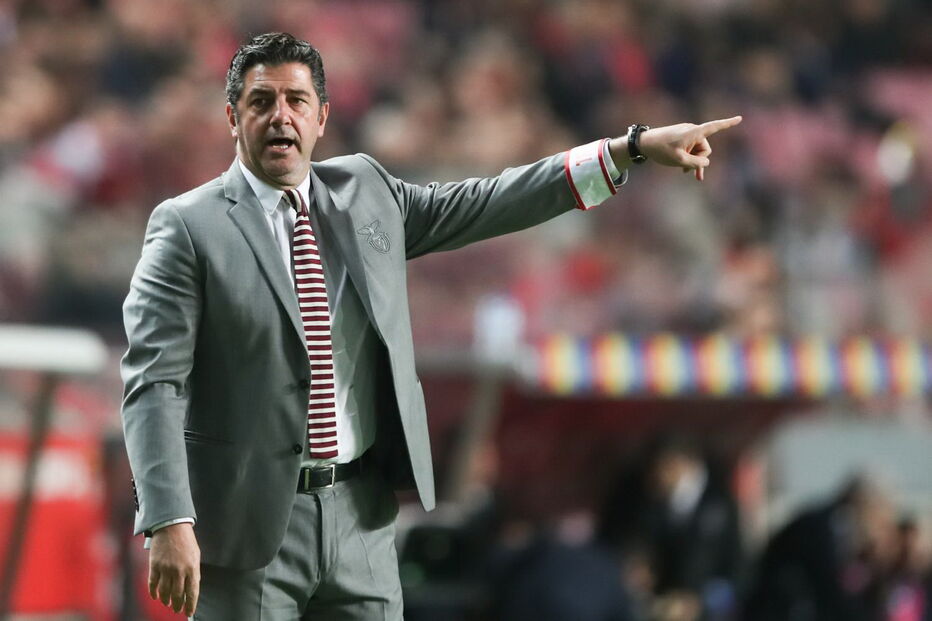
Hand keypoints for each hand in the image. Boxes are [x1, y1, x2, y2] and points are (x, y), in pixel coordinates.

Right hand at [148, 522, 200, 615]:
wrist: (172, 526)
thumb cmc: (186, 541)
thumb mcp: (195, 556)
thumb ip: (193, 572)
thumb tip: (190, 590)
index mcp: (192, 568)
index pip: (192, 592)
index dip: (190, 605)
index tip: (188, 613)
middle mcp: (179, 570)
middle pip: (178, 595)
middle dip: (177, 605)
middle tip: (176, 610)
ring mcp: (166, 568)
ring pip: (165, 592)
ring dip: (166, 600)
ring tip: (167, 603)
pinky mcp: (154, 565)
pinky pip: (153, 584)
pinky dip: (154, 593)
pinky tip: (156, 596)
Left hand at [610, 116, 741, 181]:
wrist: (644, 143)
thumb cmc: (661, 150)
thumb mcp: (679, 160)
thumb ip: (696, 162)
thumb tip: (706, 161)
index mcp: (693, 132)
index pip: (714, 127)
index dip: (728, 124)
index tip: (740, 118)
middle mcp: (692, 131)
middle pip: (705, 148)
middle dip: (700, 161)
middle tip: (691, 174)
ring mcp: (687, 134)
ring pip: (698, 151)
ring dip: (693, 161)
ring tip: (685, 172)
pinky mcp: (682, 138)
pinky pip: (691, 149)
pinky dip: (689, 158)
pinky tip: (686, 170)